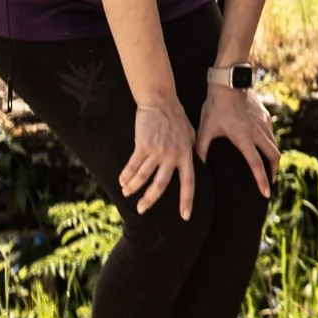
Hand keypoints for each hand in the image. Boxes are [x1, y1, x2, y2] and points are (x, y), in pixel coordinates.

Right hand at [120, 96, 198, 218]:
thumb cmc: (176, 117)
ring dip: (133, 187)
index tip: (185, 216)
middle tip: (142, 210)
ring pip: (143, 176)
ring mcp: (157, 151)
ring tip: (127, 193)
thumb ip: (191, 150)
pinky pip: (133, 165)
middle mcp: (172, 156)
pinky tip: (121, 181)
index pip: (189, 182)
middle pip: (161, 184)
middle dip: (150, 200)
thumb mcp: (190, 135)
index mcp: (186, 155)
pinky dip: (126, 175)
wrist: (161, 102)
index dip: (186, 200)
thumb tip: (196, 163)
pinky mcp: (143, 145)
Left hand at [196, 85, 280, 198]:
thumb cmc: (215, 106)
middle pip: (274, 156)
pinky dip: (270, 144)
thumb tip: (196, 167)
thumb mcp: (205, 128)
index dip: (262, 180)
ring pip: (275, 145)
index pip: (256, 164)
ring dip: (273, 158)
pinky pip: (271, 134)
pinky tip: (263, 146)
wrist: (229, 82)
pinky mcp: (265, 116)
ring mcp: (264, 123)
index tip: (266, 194)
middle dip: (274, 172)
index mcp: (244, 138)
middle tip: (270, 183)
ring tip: (268, 168)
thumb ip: (202, 149)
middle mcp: (258, 132)